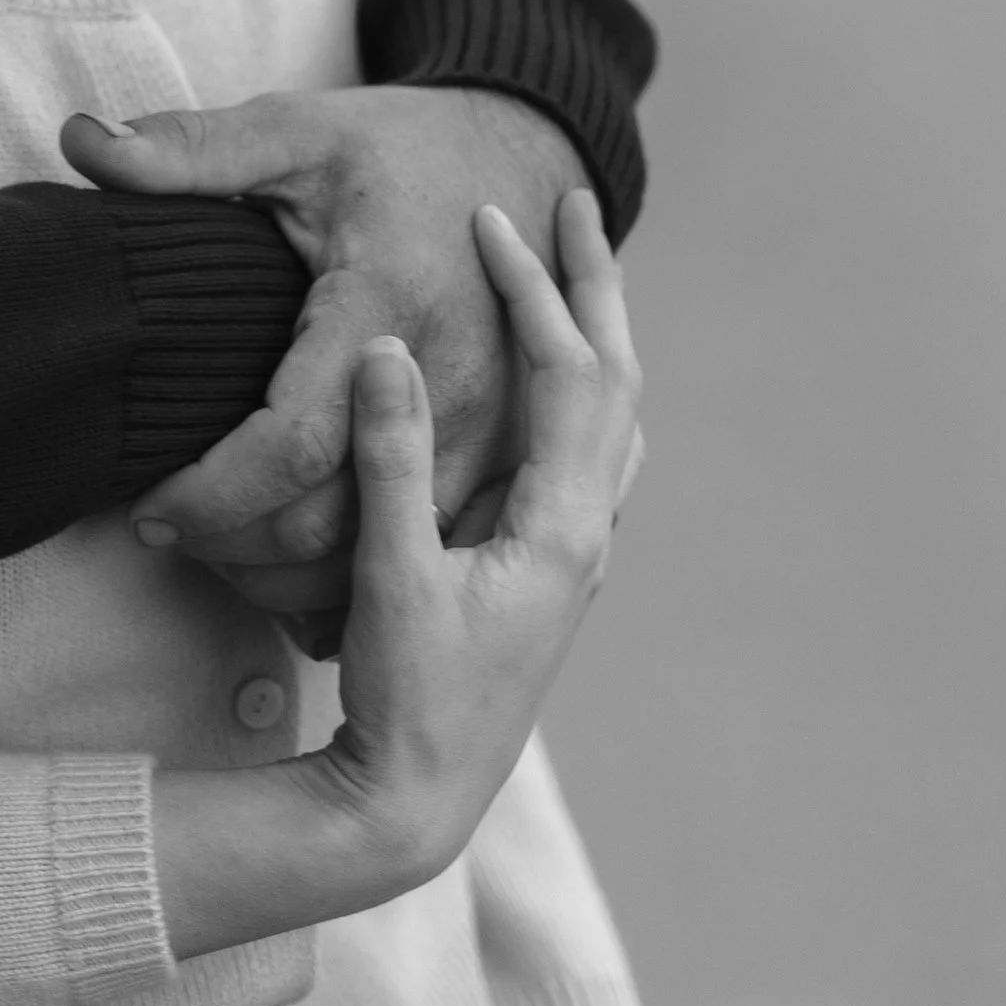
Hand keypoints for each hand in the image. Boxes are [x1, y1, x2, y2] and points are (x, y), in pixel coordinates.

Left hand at [63, 87, 583, 605]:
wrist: (527, 160)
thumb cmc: (398, 151)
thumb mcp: (295, 131)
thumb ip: (189, 148)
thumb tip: (80, 142)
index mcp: (388, 305)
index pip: (296, 443)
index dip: (213, 494)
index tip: (146, 509)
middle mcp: (449, 384)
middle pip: (333, 523)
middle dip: (235, 548)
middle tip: (165, 532)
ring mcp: (489, 431)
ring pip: (382, 555)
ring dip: (290, 576)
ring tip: (215, 550)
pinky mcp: (504, 455)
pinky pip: (429, 550)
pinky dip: (356, 577)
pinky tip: (295, 566)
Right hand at [325, 195, 639, 888]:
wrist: (421, 798)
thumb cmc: (409, 697)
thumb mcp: (391, 575)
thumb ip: (392, 462)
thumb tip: (390, 351)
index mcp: (564, 528)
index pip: (567, 373)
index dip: (533, 289)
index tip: (493, 221)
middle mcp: (589, 536)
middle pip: (616, 382)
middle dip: (595, 288)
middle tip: (577, 207)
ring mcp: (576, 556)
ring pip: (613, 419)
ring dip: (596, 336)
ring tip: (578, 276)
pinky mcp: (551, 573)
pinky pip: (592, 456)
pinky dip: (583, 393)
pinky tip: (560, 393)